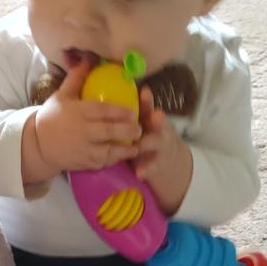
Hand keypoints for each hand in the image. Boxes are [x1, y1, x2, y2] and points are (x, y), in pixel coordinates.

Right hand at [23, 60, 140, 183]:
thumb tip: (87, 59)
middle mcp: (83, 131)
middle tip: (139, 129)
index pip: (103, 111)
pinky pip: (102, 162)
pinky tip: (123, 156)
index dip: (120, 112)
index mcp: (79, 112)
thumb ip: (76, 79)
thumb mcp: (61, 95)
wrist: (37, 143)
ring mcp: (83, 149)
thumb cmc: (51, 117)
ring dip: (125, 149)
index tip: (133, 111)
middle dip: (128, 130)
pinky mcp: (83, 162)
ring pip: (108, 150)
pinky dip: (114, 159)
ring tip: (136, 146)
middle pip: (109, 131)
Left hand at [134, 86, 192, 214]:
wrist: (165, 160)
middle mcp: (157, 130)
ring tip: (139, 146)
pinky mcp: (158, 164)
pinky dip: (146, 170)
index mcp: (149, 119)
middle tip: (155, 116)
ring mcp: (159, 147)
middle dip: (157, 120)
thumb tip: (101, 99)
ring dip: (148, 144)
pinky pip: (152, 167)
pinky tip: (140, 173)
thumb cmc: (144, 137)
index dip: (147, 100)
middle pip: (158, 123)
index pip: (148, 107)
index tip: (144, 92)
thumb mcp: (140, 124)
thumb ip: (126, 115)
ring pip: (156, 143)